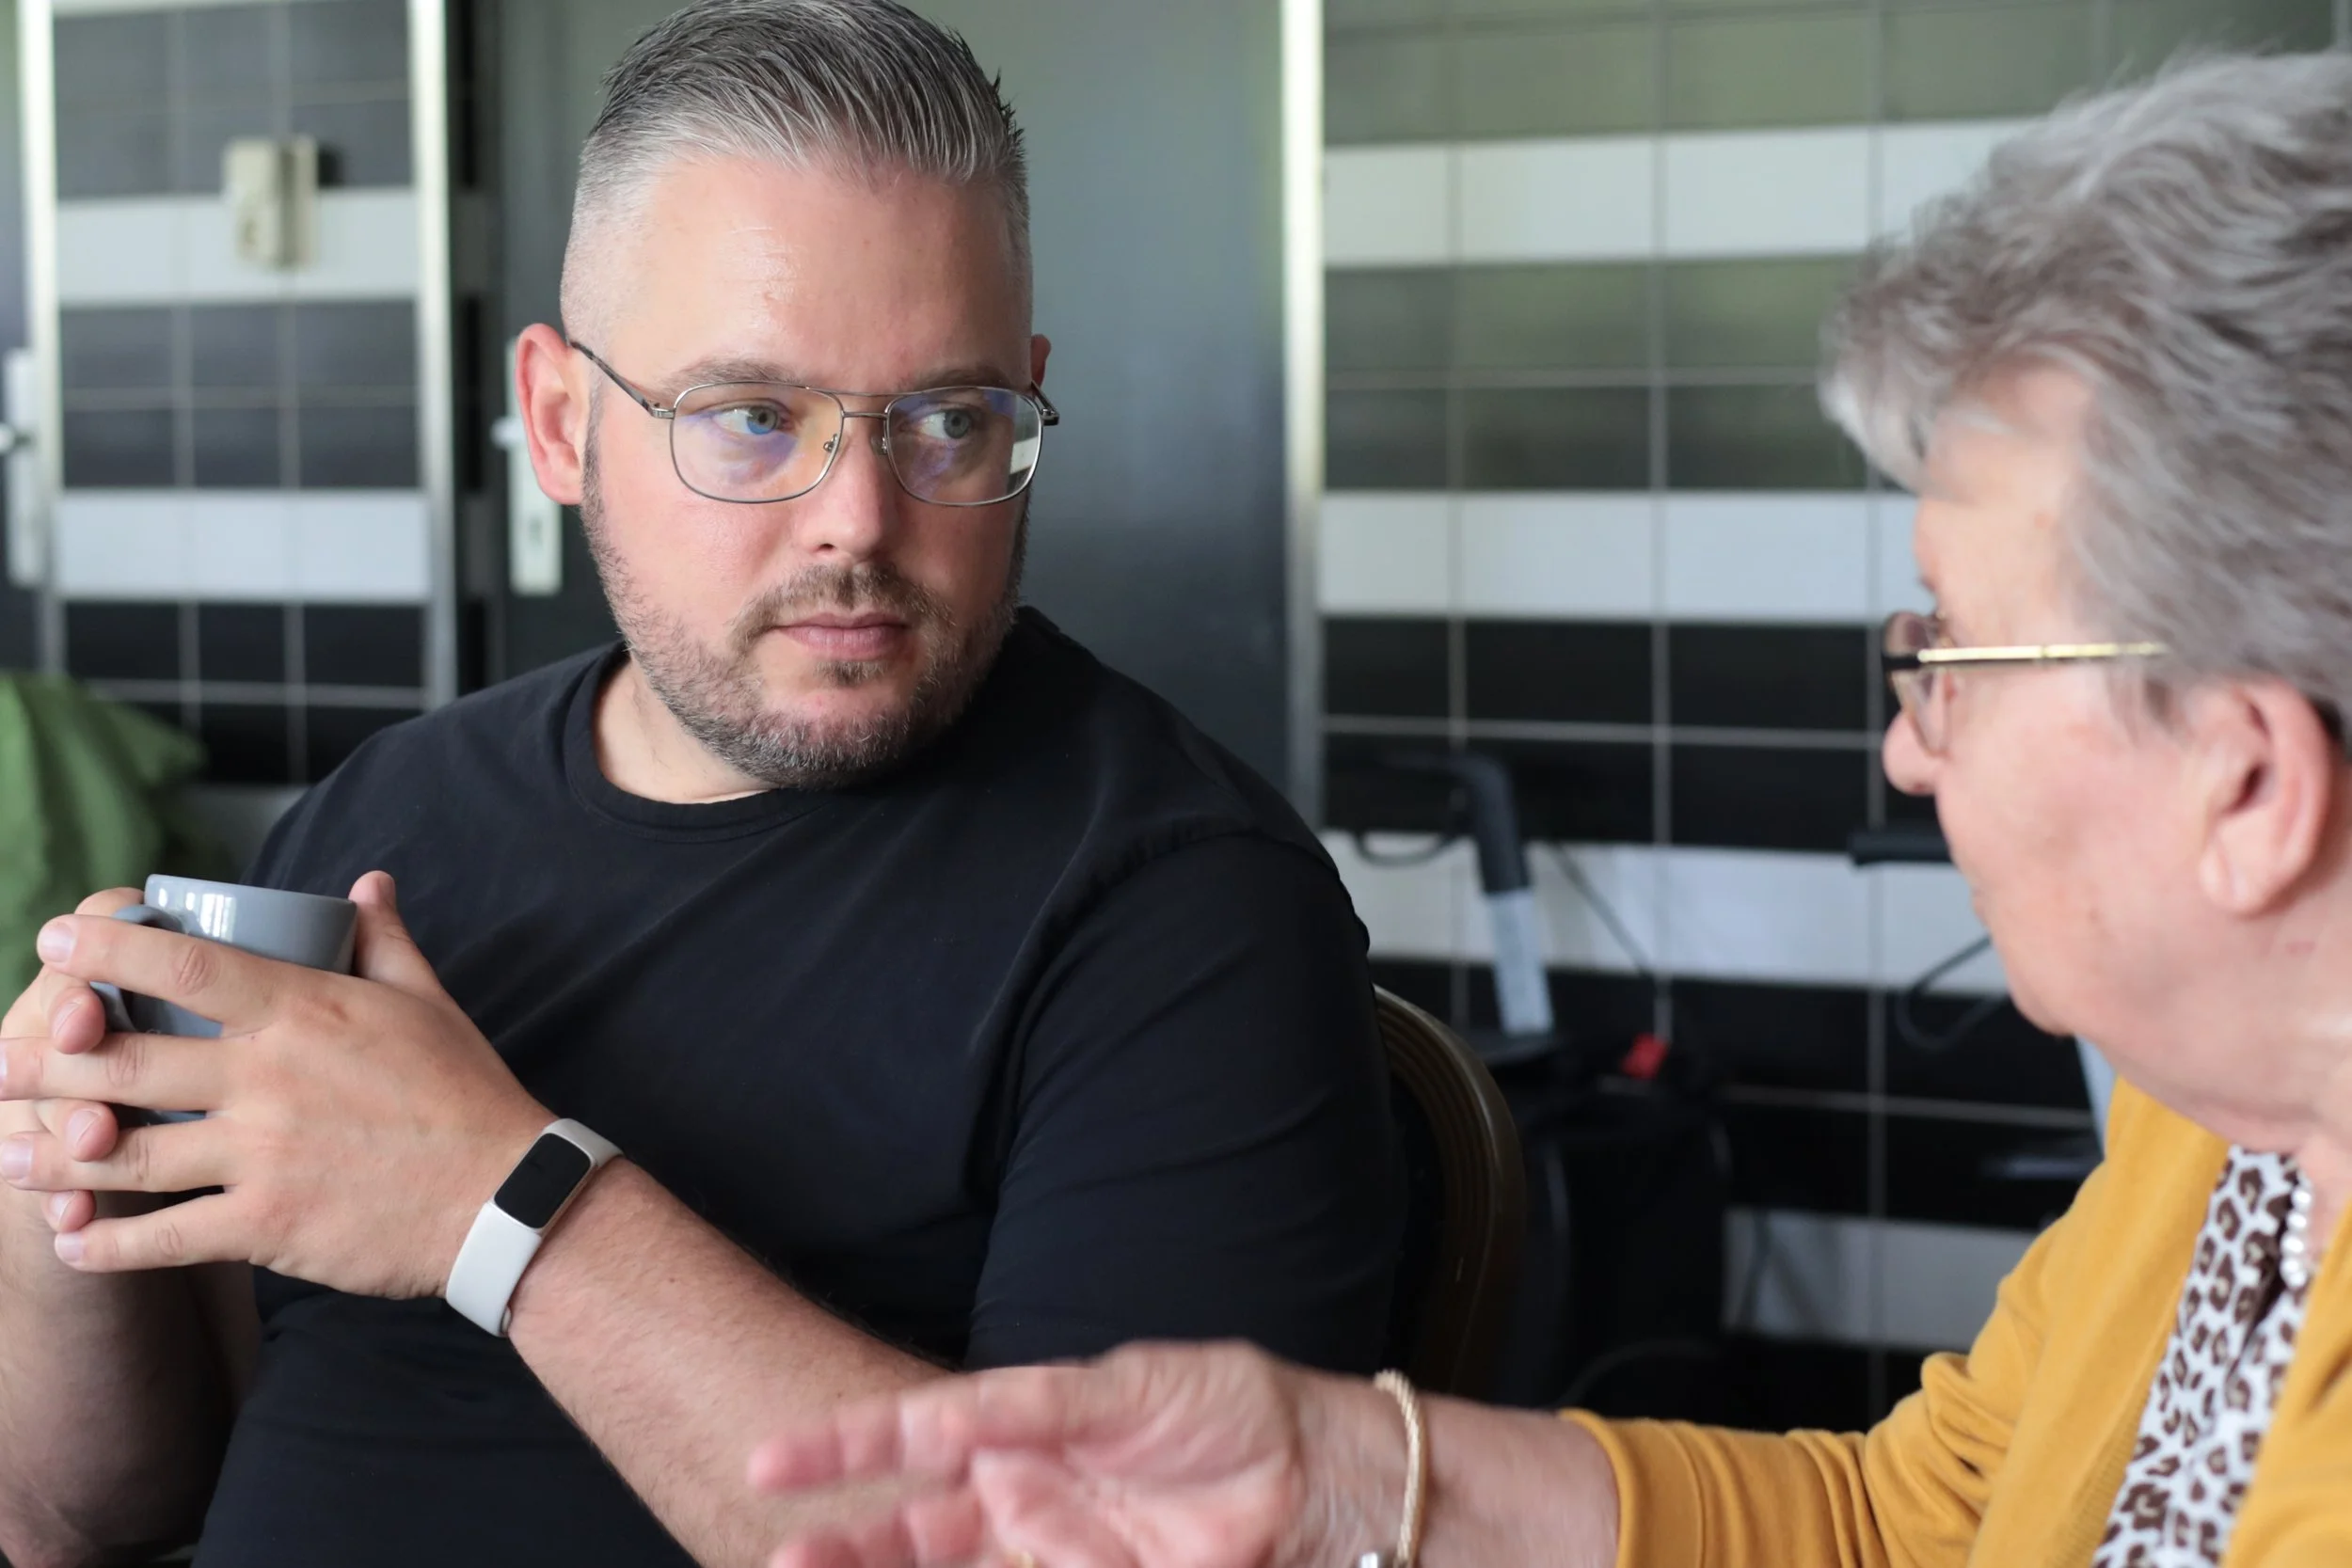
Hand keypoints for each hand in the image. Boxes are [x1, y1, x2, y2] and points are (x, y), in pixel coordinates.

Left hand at [0, 872, 553, 1297]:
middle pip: (127, 1063)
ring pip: (127, 1153)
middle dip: (44, 1063)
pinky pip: (164, 1237)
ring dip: (54, 1157)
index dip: (108, 950)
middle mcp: (270, 1078)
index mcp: (305, 1012)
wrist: (505, 1197)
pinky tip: (69, 1241)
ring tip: (8, 1154)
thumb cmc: (466, 1095)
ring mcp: (265, 1154)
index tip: (54, 940)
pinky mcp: (268, 1225)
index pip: (186, 964)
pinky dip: (106, 1243)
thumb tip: (366, 883)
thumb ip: (384, 940)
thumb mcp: (428, 1003)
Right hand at [747, 1342, 1354, 1567]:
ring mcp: (1053, 1555)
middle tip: (783, 1559)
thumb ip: (1031, 1407)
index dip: (842, 1451)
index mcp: (1020, 1430)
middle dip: (847, 1550)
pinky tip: (937, 1566)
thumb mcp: (1126, 1387)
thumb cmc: (1223, 1409)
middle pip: (913, 1533)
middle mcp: (1022, 1500)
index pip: (914, 1437)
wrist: (1316, 1477)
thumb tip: (940, 1417)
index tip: (775, 1463)